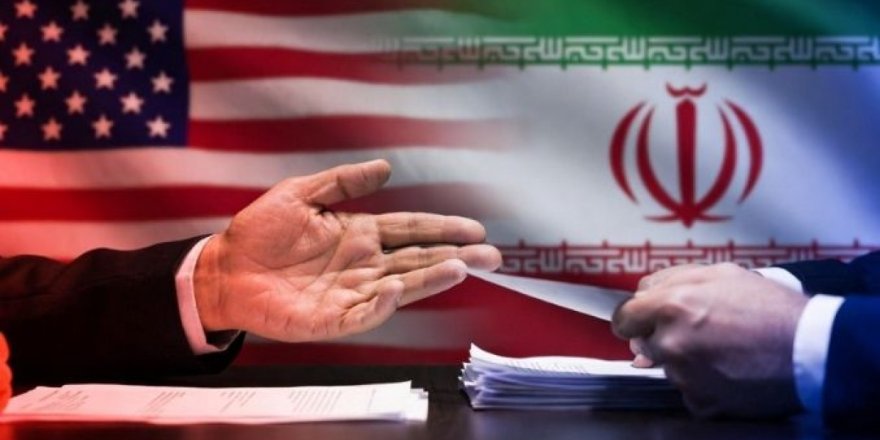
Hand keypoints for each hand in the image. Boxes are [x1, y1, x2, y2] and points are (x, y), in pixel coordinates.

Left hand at [193, 160, 501, 341]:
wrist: (222, 269)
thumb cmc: (258, 232)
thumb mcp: (300, 193)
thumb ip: (343, 181)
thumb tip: (386, 167)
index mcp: (359, 235)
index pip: (410, 230)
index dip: (442, 228)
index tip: (474, 228)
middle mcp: (362, 265)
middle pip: (416, 260)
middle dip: (455, 257)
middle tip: (491, 256)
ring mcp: (349, 293)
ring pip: (399, 287)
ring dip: (429, 280)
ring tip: (460, 269)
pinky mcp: (330, 320)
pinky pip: (361, 315)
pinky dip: (380, 305)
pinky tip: (397, 291)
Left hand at [612, 263, 808, 417]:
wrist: (810, 349)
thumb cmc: (771, 308)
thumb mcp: (721, 274)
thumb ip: (673, 280)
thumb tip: (644, 293)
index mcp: (672, 305)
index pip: (624, 317)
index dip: (634, 318)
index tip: (641, 321)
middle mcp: (672, 341)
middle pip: (643, 343)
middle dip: (661, 336)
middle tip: (695, 331)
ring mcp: (685, 375)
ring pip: (667, 367)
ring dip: (684, 359)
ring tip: (721, 349)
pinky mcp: (702, 400)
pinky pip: (688, 390)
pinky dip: (702, 383)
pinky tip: (727, 369)